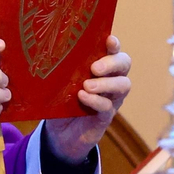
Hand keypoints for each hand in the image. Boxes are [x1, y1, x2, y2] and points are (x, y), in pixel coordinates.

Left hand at [43, 36, 132, 161]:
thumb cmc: (61, 99)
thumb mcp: (60, 81)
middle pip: (124, 63)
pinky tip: (83, 97)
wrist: (60, 133)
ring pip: (123, 85)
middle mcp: (111, 77)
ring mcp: (112, 97)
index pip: (113, 49)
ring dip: (106, 83)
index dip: (114, 44)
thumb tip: (48, 53)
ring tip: (87, 85)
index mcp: (101, 64)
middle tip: (94, 68)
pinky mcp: (106, 115)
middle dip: (111, 63)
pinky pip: (108, 106)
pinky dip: (96, 101)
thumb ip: (62, 69)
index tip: (109, 40)